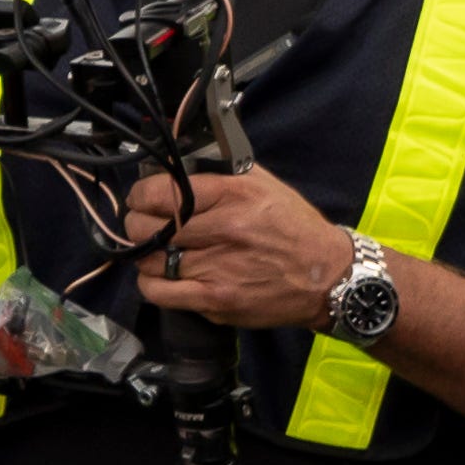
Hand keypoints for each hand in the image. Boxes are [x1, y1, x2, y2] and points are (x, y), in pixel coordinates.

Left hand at [119, 160, 358, 328]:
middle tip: (145, 224)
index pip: (159, 191)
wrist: (327, 276)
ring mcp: (217, 268)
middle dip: (137, 224)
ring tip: (158, 251)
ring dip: (145, 255)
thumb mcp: (262, 185)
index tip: (142, 198)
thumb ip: (219, 172)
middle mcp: (223, 229)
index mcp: (233, 195)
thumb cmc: (293, 227)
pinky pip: (158, 293)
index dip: (140, 195)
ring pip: (147, 260)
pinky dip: (152, 284)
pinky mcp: (216, 300)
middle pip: (145, 226)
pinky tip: (163, 276)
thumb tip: (176, 165)